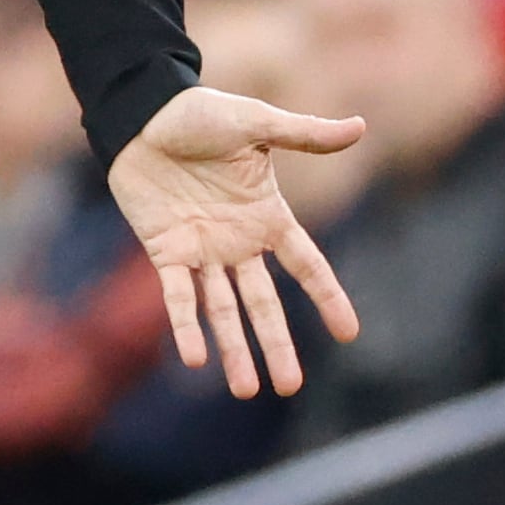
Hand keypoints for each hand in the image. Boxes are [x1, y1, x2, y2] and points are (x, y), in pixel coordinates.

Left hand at [104, 84, 365, 399]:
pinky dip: (186, 326)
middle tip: (290, 387)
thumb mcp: (256, 123)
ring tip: (246, 391)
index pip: (306, 264)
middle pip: (264, 303)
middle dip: (277, 344)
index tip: (349, 334)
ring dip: (233, 349)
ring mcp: (202, 250)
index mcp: (268, 215)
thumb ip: (304, 134)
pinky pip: (178, 296)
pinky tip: (195, 359)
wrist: (143, 113)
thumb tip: (360, 126)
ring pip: (223, 310)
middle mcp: (238, 241)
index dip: (327, 297)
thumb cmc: (200, 113)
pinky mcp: (165, 250)